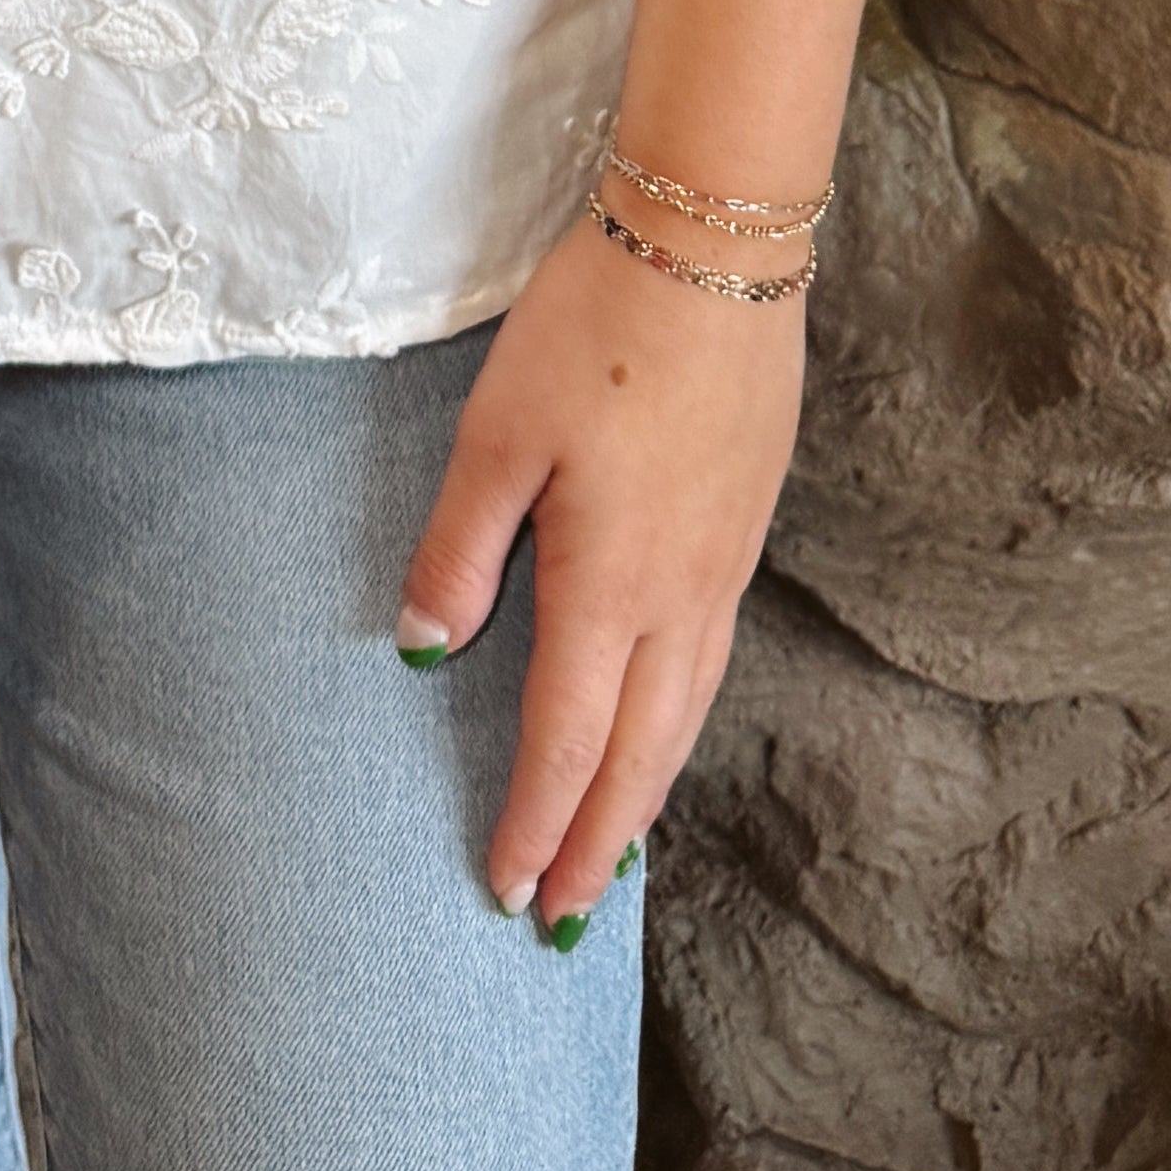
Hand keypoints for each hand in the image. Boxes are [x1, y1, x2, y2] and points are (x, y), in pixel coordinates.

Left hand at [399, 219, 804, 932]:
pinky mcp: (744, 529)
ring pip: (686, 719)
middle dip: (600, 845)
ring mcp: (723, 567)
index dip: (537, 824)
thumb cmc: (595, 328)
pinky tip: (663, 731)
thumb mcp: (499, 431)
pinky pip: (711, 666)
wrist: (716, 246)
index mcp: (610, 585)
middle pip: (640, 757)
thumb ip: (459, 547)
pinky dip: (680, 728)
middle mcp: (680, 598)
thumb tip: (427, 649)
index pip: (565, 740)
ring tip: (618, 855)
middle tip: (567, 923)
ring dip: (646, 796)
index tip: (509, 892)